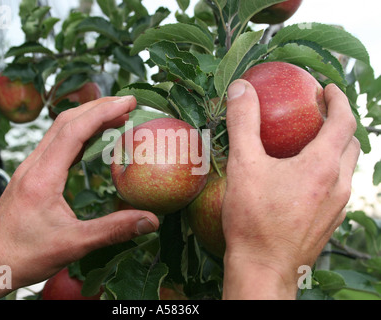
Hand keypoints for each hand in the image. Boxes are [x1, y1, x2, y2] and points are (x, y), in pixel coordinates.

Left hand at [0, 96, 158, 299]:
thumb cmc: (24, 256)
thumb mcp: (73, 245)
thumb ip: (113, 231)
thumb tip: (151, 221)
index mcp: (42, 177)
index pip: (74, 131)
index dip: (103, 112)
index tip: (128, 102)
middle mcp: (33, 165)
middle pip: (65, 121)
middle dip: (98, 107)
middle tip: (127, 103)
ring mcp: (29, 169)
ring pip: (58, 130)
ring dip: (87, 118)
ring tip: (115, 116)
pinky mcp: (30, 176)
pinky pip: (55, 144)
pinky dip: (78, 134)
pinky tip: (92, 140)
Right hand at [221, 80, 359, 299]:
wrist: (263, 267)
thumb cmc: (253, 218)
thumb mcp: (244, 165)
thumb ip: (243, 122)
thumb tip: (240, 88)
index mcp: (322, 165)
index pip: (344, 120)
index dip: (339, 99)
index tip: (328, 89)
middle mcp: (339, 185)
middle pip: (352, 144)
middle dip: (340, 124)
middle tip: (317, 116)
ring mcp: (337, 206)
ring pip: (347, 168)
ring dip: (335, 150)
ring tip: (310, 145)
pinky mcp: (330, 222)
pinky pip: (338, 188)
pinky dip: (328, 172)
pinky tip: (302, 180)